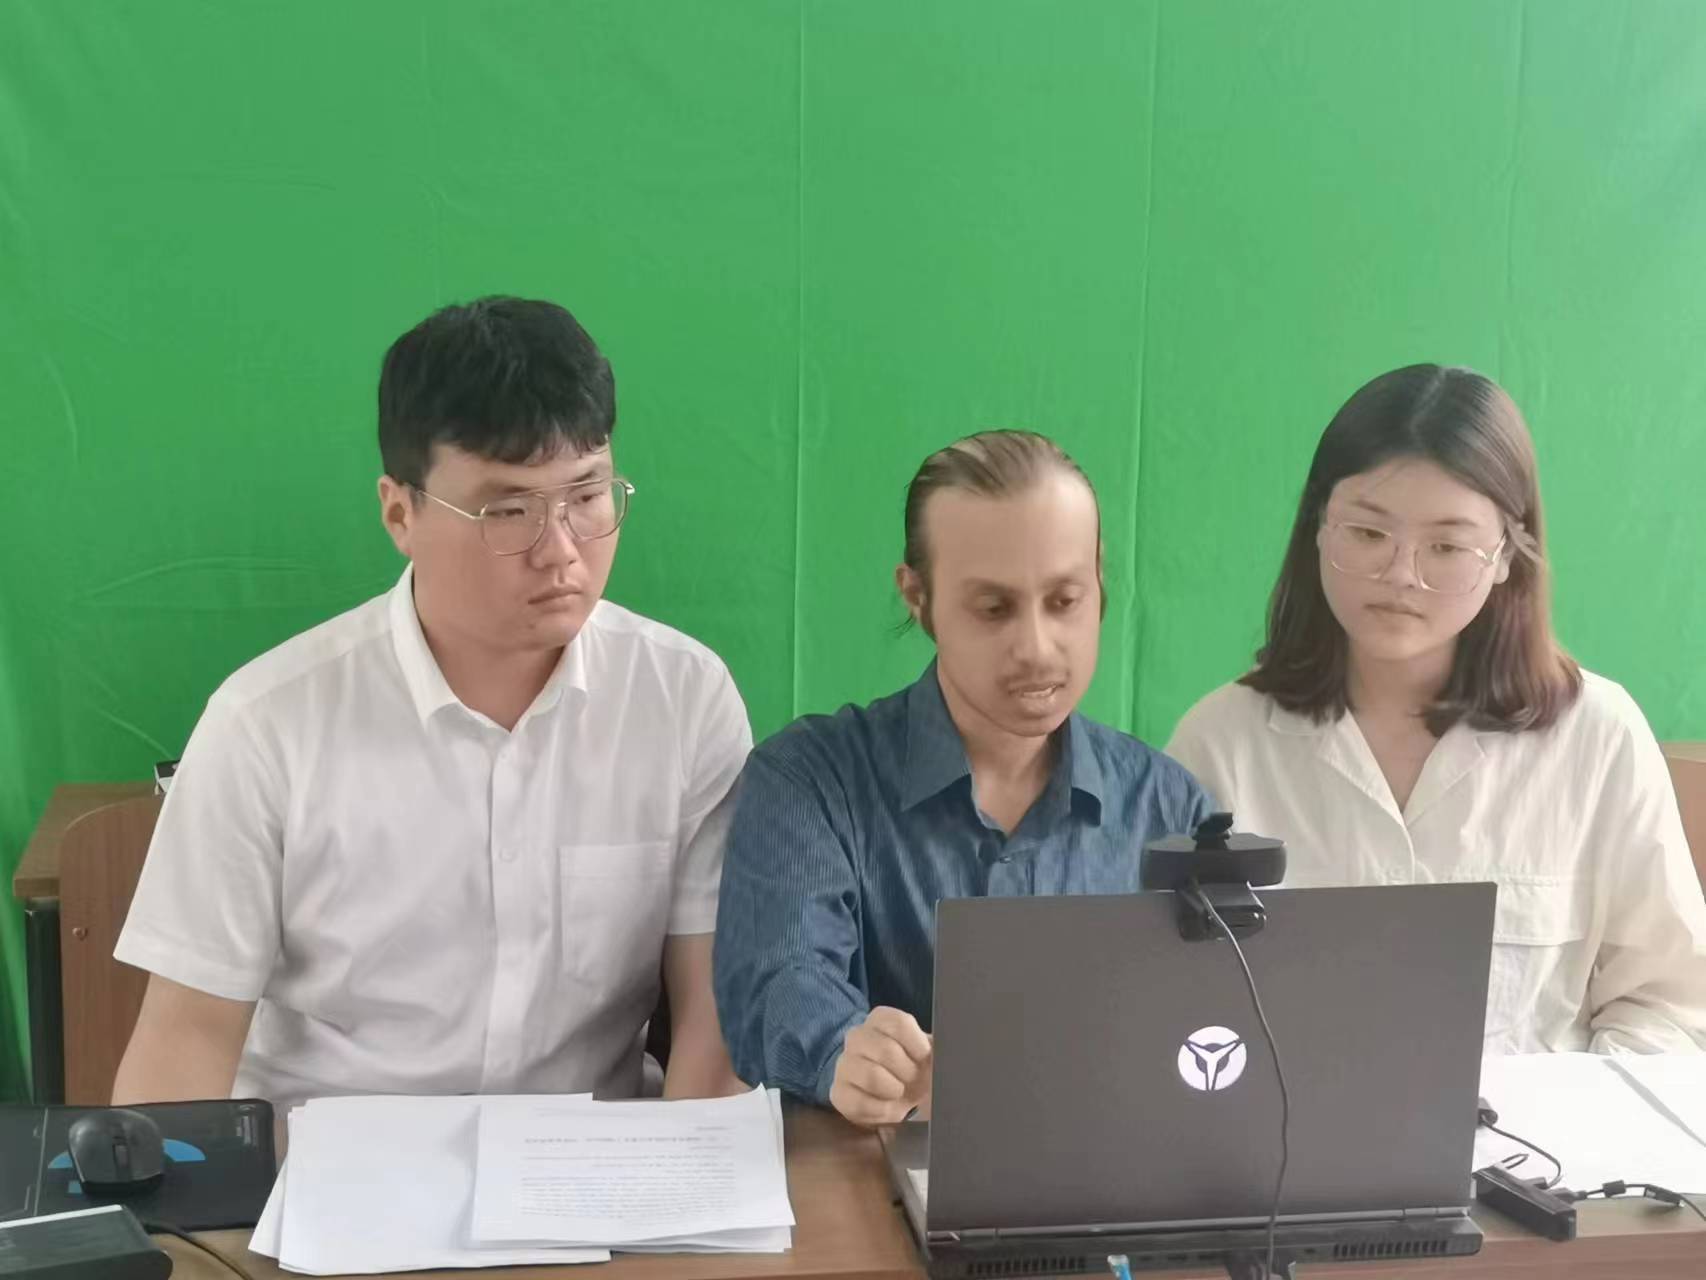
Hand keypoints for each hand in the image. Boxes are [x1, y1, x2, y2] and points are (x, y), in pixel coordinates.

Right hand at [829, 1006, 932, 1126]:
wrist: (894, 1093)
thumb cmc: (914, 1068)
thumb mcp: (929, 1053)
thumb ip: (938, 1046)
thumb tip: (951, 1049)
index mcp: (880, 1020)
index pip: (899, 1023)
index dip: (918, 1045)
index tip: (925, 1058)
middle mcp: (857, 1036)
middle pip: (886, 1050)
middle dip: (908, 1071)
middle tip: (913, 1079)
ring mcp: (844, 1064)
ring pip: (871, 1075)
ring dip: (894, 1089)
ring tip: (899, 1092)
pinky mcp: (838, 1092)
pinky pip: (859, 1102)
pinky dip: (881, 1110)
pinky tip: (888, 1107)